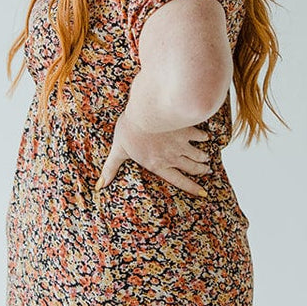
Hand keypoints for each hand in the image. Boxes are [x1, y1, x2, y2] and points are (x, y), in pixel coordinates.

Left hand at [96, 108, 211, 196]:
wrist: (147, 111)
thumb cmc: (131, 130)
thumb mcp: (118, 150)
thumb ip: (111, 168)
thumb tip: (99, 185)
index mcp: (158, 165)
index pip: (178, 181)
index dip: (192, 188)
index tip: (203, 193)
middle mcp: (173, 157)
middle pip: (191, 168)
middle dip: (200, 171)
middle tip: (206, 171)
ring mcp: (181, 144)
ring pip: (197, 154)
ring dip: (203, 157)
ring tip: (207, 160)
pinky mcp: (186, 129)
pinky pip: (199, 136)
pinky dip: (204, 138)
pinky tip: (206, 138)